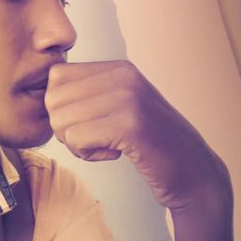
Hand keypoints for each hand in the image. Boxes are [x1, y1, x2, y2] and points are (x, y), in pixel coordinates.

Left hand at [44, 60, 230, 211]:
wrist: (194, 173)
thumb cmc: (150, 145)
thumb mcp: (121, 107)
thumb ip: (90, 95)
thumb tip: (45, 94)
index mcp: (118, 68)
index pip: (57, 77)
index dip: (62, 107)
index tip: (89, 122)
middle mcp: (123, 76)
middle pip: (54, 99)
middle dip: (65, 127)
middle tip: (95, 139)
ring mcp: (127, 98)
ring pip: (61, 120)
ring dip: (76, 144)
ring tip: (106, 146)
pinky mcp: (130, 125)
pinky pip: (76, 138)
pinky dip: (87, 154)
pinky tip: (113, 154)